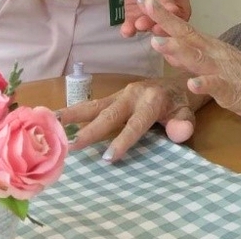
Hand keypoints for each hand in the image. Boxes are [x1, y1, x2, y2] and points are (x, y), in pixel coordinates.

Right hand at [59, 76, 205, 161]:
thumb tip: (178, 133)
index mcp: (152, 100)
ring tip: (52, 122)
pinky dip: (74, 112)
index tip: (107, 158)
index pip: (136, 124)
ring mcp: (120, 94)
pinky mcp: (113, 97)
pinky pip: (93, 105)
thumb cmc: (180, 103)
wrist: (176, 83)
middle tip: (71, 146)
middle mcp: (132, 94)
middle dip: (91, 131)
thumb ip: (184, 124)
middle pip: (109, 114)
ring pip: (95, 105)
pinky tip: (56, 119)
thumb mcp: (188, 113)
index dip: (123, 141)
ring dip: (73, 115)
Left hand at [120, 0, 190, 36]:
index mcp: (180, 6)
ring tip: (133, 27)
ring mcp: (149, 14)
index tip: (159, 27)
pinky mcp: (135, 12)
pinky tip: (126, 29)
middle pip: (161, 28)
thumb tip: (173, 14)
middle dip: (151, 28)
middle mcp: (166, 13)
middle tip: (142, 24)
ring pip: (146, 28)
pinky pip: (132, 23)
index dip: (169, 28)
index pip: (178, 23)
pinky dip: (129, 28)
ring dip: (140, 29)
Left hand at [142, 0, 240, 124]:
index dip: (164, 15)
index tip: (145, 0)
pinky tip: (192, 83)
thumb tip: (168, 48)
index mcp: (209, 47)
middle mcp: (214, 53)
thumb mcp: (214, 65)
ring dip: (178, 50)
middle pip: (186, 35)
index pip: (183, 28)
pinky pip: (216, 86)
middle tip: (146, 6)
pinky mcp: (231, 89)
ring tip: (159, 43)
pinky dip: (204, 84)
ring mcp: (222, 70)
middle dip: (166, 22)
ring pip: (197, 58)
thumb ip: (190, 57)